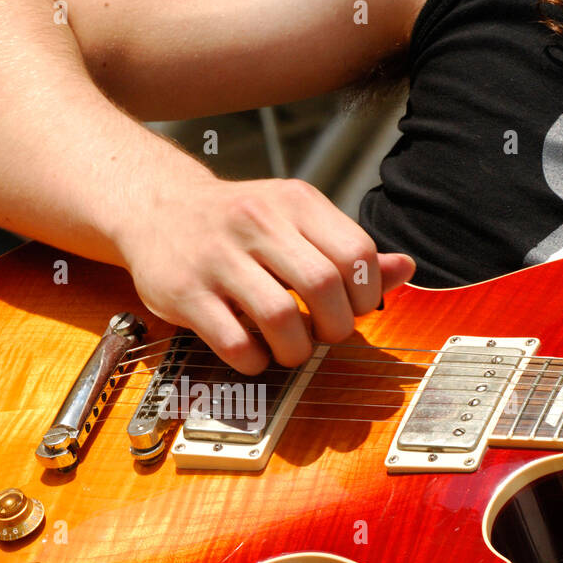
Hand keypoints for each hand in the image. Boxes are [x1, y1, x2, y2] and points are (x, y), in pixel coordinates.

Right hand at [116, 177, 416, 373]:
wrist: (157, 207)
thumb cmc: (237, 222)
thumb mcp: (294, 220)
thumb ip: (346, 249)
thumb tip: (405, 269)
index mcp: (294, 202)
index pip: (356, 253)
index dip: (366, 295)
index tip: (351, 309)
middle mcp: (256, 221)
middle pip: (322, 286)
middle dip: (333, 327)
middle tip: (322, 335)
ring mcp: (216, 257)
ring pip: (279, 317)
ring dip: (295, 350)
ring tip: (289, 350)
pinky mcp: (184, 292)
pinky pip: (232, 341)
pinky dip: (253, 360)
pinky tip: (253, 354)